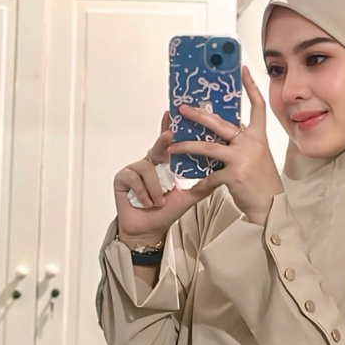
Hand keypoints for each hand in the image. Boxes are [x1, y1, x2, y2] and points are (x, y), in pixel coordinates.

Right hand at [113, 110, 209, 240]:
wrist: (148, 230)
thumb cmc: (165, 212)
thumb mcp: (188, 198)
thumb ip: (203, 186)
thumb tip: (222, 175)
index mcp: (163, 165)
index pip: (167, 145)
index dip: (168, 128)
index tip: (172, 113)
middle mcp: (148, 164)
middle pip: (157, 148)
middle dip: (164, 141)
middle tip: (171, 134)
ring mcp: (133, 169)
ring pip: (148, 170)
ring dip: (156, 190)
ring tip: (158, 202)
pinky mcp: (122, 178)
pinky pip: (135, 180)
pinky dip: (144, 195)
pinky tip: (145, 203)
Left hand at [166, 66, 283, 223]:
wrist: (270, 205)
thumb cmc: (261, 181)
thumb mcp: (257, 156)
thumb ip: (242, 143)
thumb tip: (222, 135)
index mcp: (258, 136)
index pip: (257, 106)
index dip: (250, 87)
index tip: (242, 71)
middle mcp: (250, 143)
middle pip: (220, 123)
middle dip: (197, 115)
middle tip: (182, 109)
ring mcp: (241, 159)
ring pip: (207, 147)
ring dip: (186, 146)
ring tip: (172, 145)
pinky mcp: (233, 175)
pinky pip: (208, 175)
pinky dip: (198, 180)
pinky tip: (190, 182)